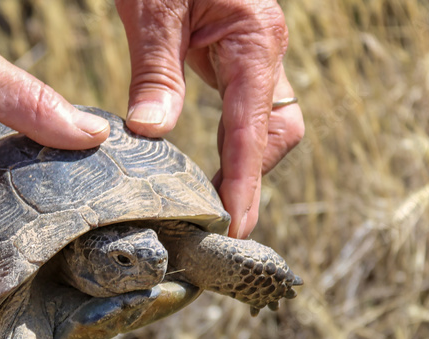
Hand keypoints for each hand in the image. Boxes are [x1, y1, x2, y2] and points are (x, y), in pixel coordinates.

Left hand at [116, 0, 304, 238]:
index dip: (246, 182)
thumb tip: (151, 134)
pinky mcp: (234, 52)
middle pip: (277, 131)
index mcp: (255, 37)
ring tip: (212, 206)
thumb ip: (155, 69)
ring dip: (245, 162)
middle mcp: (264, 48)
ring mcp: (254, 51)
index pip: (255, 128)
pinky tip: (205, 165)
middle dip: (253, 177)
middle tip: (219, 225)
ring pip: (266, 121)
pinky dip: (232, 141)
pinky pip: (246, 107)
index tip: (235, 227)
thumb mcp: (152, 5)